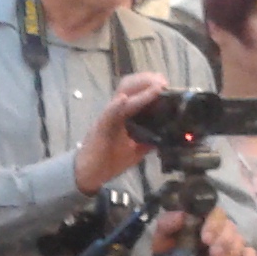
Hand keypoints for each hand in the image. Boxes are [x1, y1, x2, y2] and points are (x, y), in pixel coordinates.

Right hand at [74, 73, 169, 190]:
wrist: (89, 174)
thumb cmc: (109, 161)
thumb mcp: (136, 151)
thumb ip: (149, 140)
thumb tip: (167, 135)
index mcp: (123, 115)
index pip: (136, 92)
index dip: (150, 84)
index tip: (165, 83)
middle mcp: (115, 111)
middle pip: (129, 85)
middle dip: (147, 80)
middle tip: (163, 81)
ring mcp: (107, 117)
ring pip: (121, 94)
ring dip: (139, 88)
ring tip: (156, 86)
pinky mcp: (100, 128)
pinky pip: (108, 114)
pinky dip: (115, 106)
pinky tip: (123, 100)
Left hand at [151, 205, 254, 255]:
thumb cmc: (167, 250)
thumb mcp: (161, 237)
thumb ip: (167, 224)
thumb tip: (181, 216)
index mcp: (202, 219)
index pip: (215, 212)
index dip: (214, 223)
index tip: (205, 238)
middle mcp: (219, 228)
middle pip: (230, 227)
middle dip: (223, 241)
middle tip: (213, 254)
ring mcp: (230, 243)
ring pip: (240, 241)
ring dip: (231, 252)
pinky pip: (250, 255)